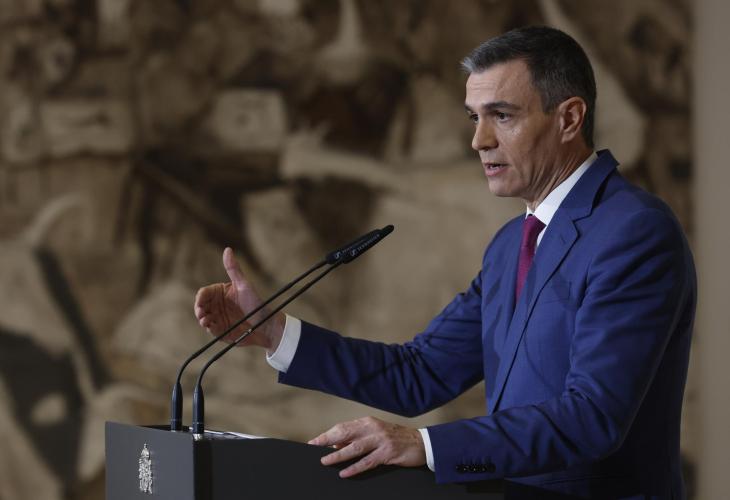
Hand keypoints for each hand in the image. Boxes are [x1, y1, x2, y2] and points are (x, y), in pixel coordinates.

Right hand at [194, 247, 283, 352]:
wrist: (265, 325)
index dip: (200, 298)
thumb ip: (234, 269)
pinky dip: (209, 328)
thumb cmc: (256, 303)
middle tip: (201, 314)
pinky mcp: (220, 330)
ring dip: (202, 319)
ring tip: (205, 321)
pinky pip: (210, 329)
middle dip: (198, 309)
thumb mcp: (245, 285)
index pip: (204, 293)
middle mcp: (217, 305)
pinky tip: (211, 327)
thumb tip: (227, 249)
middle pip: (200, 306)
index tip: (201, 302)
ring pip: (203, 318)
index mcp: (220, 292)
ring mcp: (218, 317)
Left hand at [309, 417, 425, 477]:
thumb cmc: (396, 439)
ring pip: (355, 448)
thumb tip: (336, 445)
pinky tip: (345, 473)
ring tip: (326, 461)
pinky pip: (368, 461)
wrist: (422, 443)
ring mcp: (381, 440)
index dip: (327, 434)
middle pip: (346, 433)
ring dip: (338, 455)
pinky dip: (355, 467)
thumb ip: (357, 438)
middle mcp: (373, 428)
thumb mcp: (375, 434)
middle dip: (327, 441)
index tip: (314, 442)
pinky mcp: (388, 453)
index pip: (343, 427)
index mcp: (368, 422)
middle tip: (314, 448)